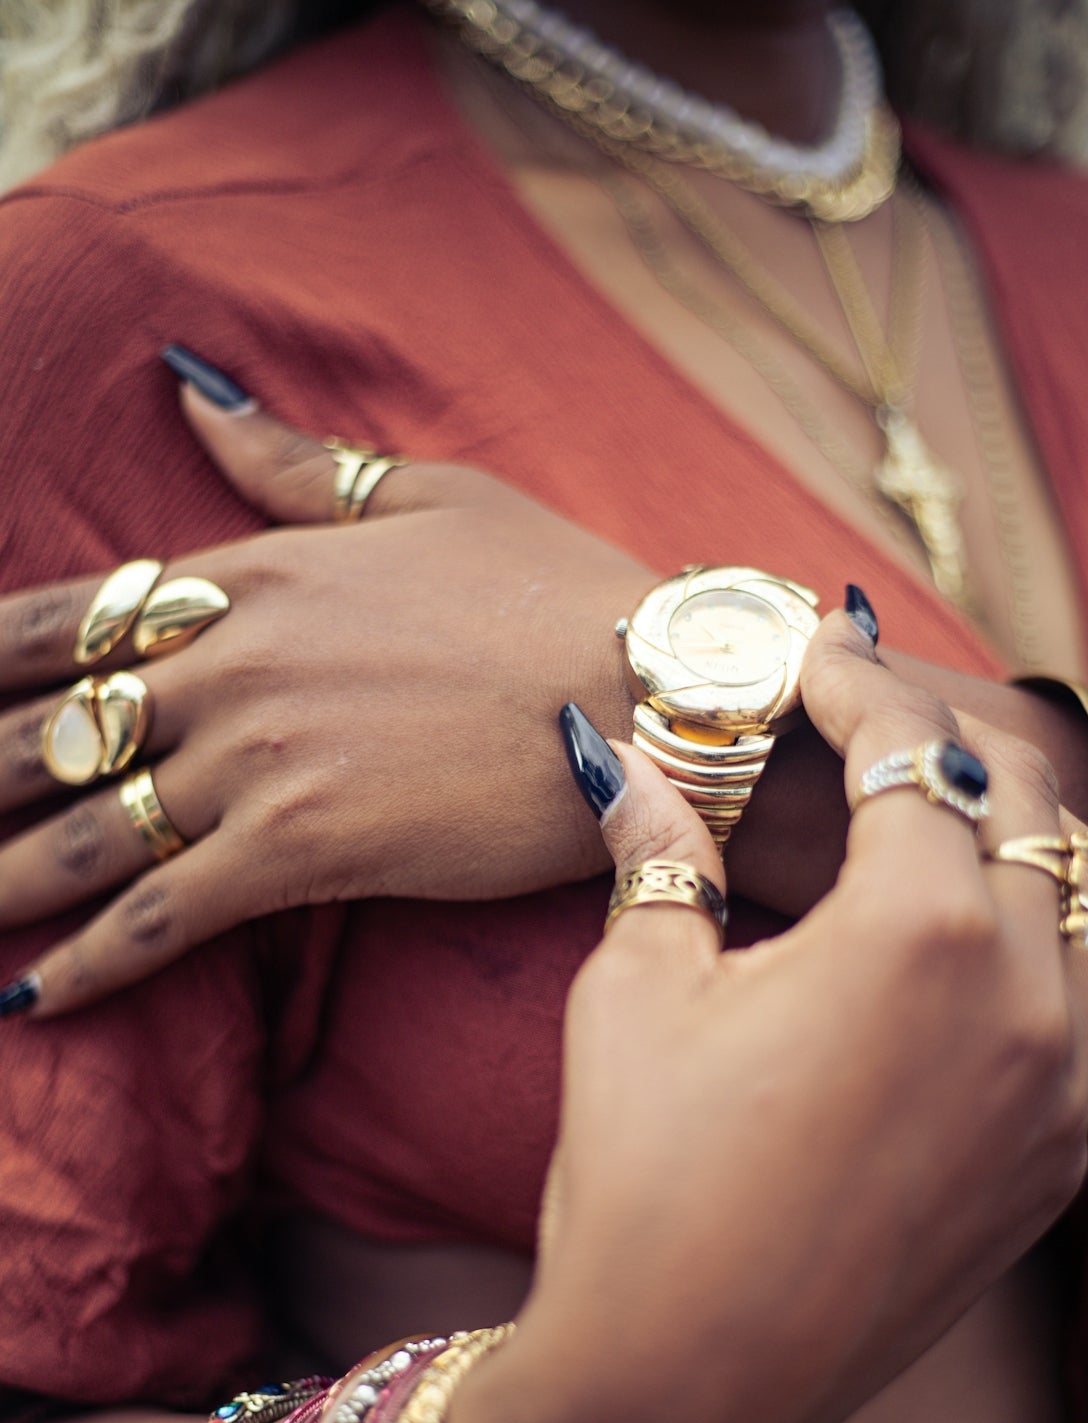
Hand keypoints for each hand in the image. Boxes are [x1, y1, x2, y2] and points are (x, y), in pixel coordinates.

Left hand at [0, 377, 649, 1013]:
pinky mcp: (302, 847)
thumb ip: (291, 459)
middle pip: (50, 732)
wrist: (653, 692)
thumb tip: (187, 390)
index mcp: (252, 571)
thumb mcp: (427, 492)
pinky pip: (162, 916)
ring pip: (83, 832)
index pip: (69, 617)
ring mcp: (258, 757)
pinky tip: (32, 998)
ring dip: (2, 880)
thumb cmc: (558, 587)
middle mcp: (230, 661)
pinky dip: (88, 963)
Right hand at [435, 610, 1087, 1422]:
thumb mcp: (636, 992)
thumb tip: (626, 762)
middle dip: (937, 741)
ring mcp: (1057, 1091)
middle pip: (1018, 802)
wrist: (680, 1385)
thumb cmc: (641, 1182)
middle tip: (858, 723)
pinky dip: (1031, 945)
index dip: (852, 680)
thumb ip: (660, 853)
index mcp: (920, 934)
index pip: (908, 750)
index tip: (811, 645)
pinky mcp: (1052, 1164)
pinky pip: (1079, 1008)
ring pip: (1080, 900)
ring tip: (914, 822)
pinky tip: (944, 954)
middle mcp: (1025, 1000)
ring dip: (1005, 837)